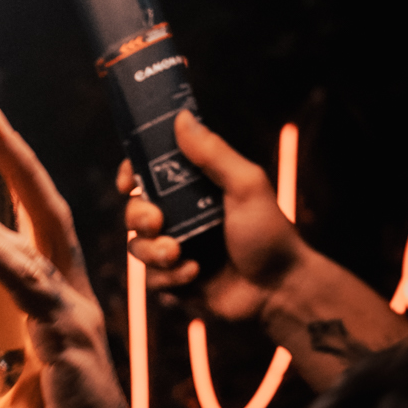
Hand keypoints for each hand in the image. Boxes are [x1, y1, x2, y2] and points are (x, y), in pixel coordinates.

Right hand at [118, 110, 306, 321]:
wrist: (280, 290)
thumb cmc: (270, 233)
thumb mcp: (245, 186)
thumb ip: (213, 153)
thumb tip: (182, 117)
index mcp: (195, 190)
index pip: (149, 174)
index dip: (131, 174)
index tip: (128, 182)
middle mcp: (182, 217)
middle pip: (135, 210)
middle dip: (139, 216)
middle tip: (157, 222)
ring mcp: (177, 249)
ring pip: (137, 246)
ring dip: (152, 250)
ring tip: (177, 254)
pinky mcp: (176, 281)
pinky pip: (151, 278)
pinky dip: (168, 276)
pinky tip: (195, 275)